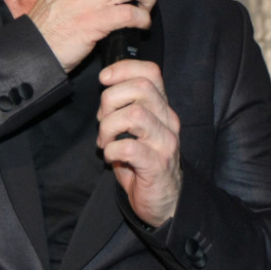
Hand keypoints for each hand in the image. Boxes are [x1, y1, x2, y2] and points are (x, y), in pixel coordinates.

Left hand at [97, 60, 180, 227]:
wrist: (164, 201)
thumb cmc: (143, 163)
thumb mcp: (134, 129)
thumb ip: (123, 108)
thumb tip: (104, 91)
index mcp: (161, 108)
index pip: (151, 72)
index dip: (124, 68)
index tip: (104, 78)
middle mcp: (168, 121)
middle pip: (141, 87)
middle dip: (111, 99)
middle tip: (102, 120)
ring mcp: (165, 142)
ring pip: (135, 114)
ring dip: (109, 126)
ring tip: (105, 141)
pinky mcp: (157, 165)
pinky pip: (129, 147)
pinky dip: (112, 149)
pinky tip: (110, 156)